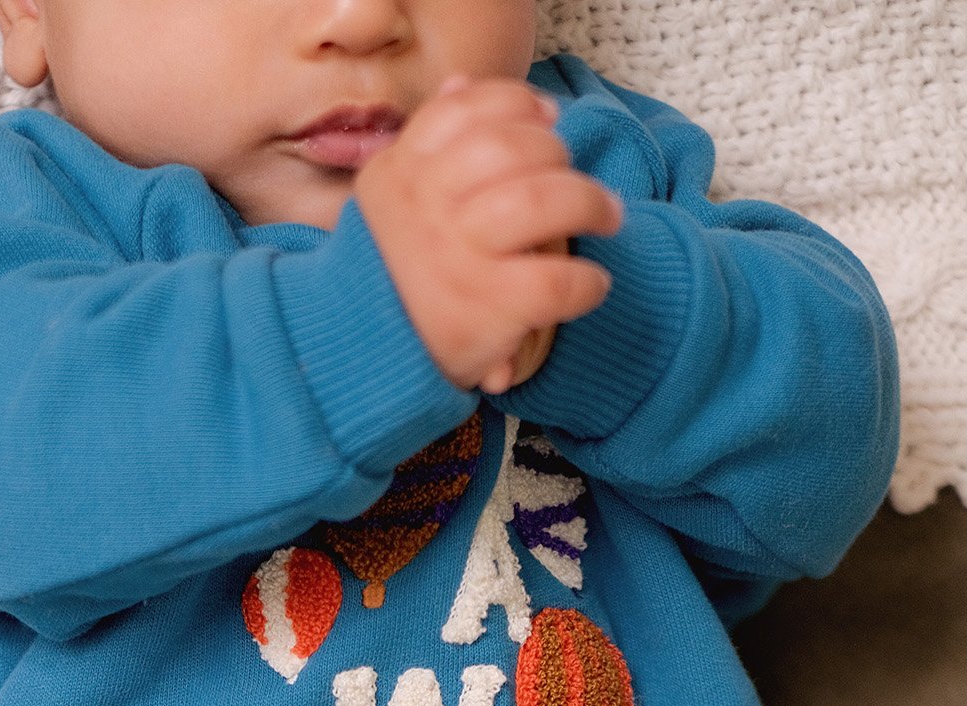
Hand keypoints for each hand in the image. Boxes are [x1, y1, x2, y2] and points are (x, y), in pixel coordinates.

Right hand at [354, 76, 621, 394]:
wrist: (360, 360)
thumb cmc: (392, 276)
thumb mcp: (390, 200)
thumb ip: (427, 145)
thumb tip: (462, 84)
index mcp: (399, 172)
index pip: (465, 110)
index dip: (517, 104)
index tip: (547, 119)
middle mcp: (425, 207)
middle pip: (509, 148)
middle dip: (558, 154)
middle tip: (578, 181)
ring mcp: (456, 257)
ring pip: (539, 201)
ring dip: (587, 202)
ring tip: (606, 216)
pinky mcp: (485, 309)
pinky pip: (556, 280)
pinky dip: (586, 281)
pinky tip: (591, 286)